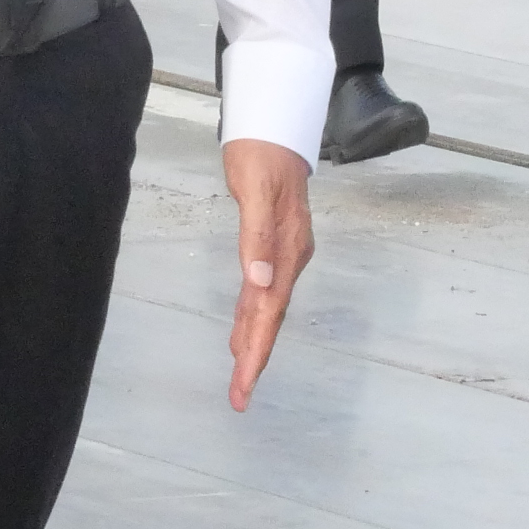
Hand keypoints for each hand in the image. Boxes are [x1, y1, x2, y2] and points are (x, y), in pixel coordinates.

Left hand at [223, 137, 315, 410]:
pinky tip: (240, 334)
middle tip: (239, 398)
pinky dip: (249, 318)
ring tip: (240, 380)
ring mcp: (282, 253)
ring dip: (252, 344)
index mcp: (287, 249)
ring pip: (265, 309)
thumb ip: (257, 237)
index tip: (244, 382)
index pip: (270, 309)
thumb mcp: (255, 190)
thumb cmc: (262, 156)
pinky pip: (260, 293)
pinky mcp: (270, 247)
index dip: (257, 348)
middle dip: (255, 359)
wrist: (275, 129)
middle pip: (270, 317)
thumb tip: (260, 283)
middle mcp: (289, 257)